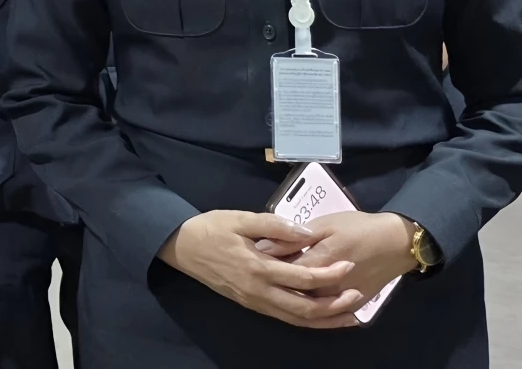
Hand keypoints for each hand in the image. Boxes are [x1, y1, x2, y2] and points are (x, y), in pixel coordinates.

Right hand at [158, 210, 363, 328]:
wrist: (181, 247)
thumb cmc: (210, 228)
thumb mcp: (240, 218)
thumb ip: (274, 225)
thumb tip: (307, 233)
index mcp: (258, 268)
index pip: (303, 279)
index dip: (330, 274)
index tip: (349, 264)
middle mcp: (259, 292)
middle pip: (305, 309)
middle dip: (335, 306)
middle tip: (357, 295)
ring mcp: (255, 302)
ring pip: (296, 320)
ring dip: (324, 319)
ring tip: (348, 314)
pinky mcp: (251, 304)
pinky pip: (285, 317)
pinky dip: (306, 319)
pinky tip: (320, 314)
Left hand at [260, 211, 417, 300]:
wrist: (396, 242)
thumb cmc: (358, 227)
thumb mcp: (325, 224)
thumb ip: (293, 237)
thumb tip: (263, 247)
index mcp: (318, 262)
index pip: (282, 270)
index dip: (267, 264)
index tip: (254, 256)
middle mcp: (327, 287)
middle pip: (293, 292)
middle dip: (277, 283)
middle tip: (266, 271)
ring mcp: (340, 299)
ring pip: (308, 307)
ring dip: (292, 297)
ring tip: (279, 285)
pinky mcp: (353, 304)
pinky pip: (327, 313)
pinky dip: (311, 309)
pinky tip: (300, 300)